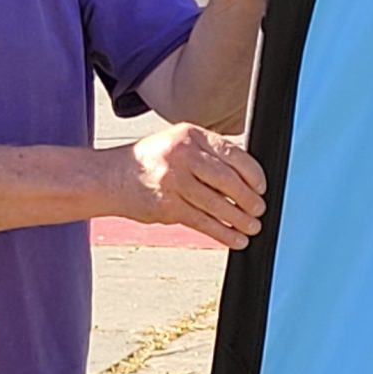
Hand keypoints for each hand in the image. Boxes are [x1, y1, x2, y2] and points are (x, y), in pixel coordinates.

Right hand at [112, 125, 266, 250]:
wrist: (110, 177)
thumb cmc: (150, 161)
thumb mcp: (179, 143)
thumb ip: (209, 154)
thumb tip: (246, 176)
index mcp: (191, 135)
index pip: (233, 154)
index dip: (253, 174)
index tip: (261, 187)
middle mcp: (182, 155)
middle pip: (228, 180)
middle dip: (249, 199)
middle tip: (259, 209)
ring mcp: (173, 181)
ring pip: (217, 204)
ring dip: (239, 220)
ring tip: (252, 227)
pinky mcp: (167, 206)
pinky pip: (202, 222)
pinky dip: (222, 233)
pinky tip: (234, 238)